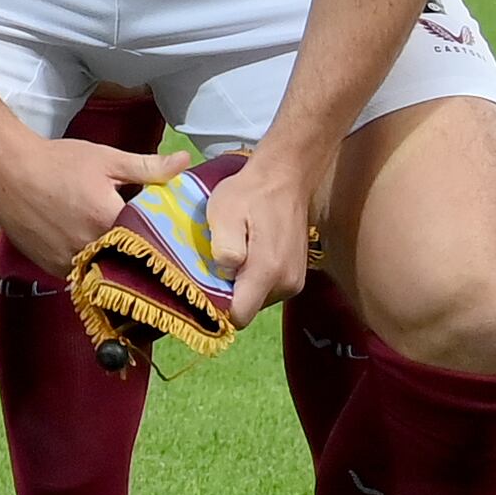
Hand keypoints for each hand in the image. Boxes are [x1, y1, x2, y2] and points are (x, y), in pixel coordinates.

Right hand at [0, 129, 194, 269]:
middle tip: (154, 245)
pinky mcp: (52, 268)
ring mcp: (69, 262)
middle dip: (143, 254)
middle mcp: (91, 248)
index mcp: (110, 221)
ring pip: (106, 271)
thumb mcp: (106, 159)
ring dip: (117, 263)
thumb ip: (148, 167)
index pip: (153, 242)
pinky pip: (83, 274)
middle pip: (130, 261)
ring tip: (126, 250)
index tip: (176, 237)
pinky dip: (93, 266)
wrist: (4, 171)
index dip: (165, 239)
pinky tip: (96, 251)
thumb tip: (185, 164)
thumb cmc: (57, 162)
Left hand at [200, 143, 321, 321]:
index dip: (216, 310)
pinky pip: (266, 290)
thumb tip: (224, 273)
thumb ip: (224, 246)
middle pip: (246, 309)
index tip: (199, 291)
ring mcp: (294, 282)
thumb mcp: (225, 212)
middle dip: (226, 296)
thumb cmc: (250, 194)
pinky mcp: (296, 276)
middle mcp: (287, 284)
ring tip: (227, 259)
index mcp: (268, 272)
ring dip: (239, 287)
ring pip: (256, 301)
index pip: (238, 316)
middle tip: (210, 269)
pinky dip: (251, 280)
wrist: (285, 178)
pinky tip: (243, 256)